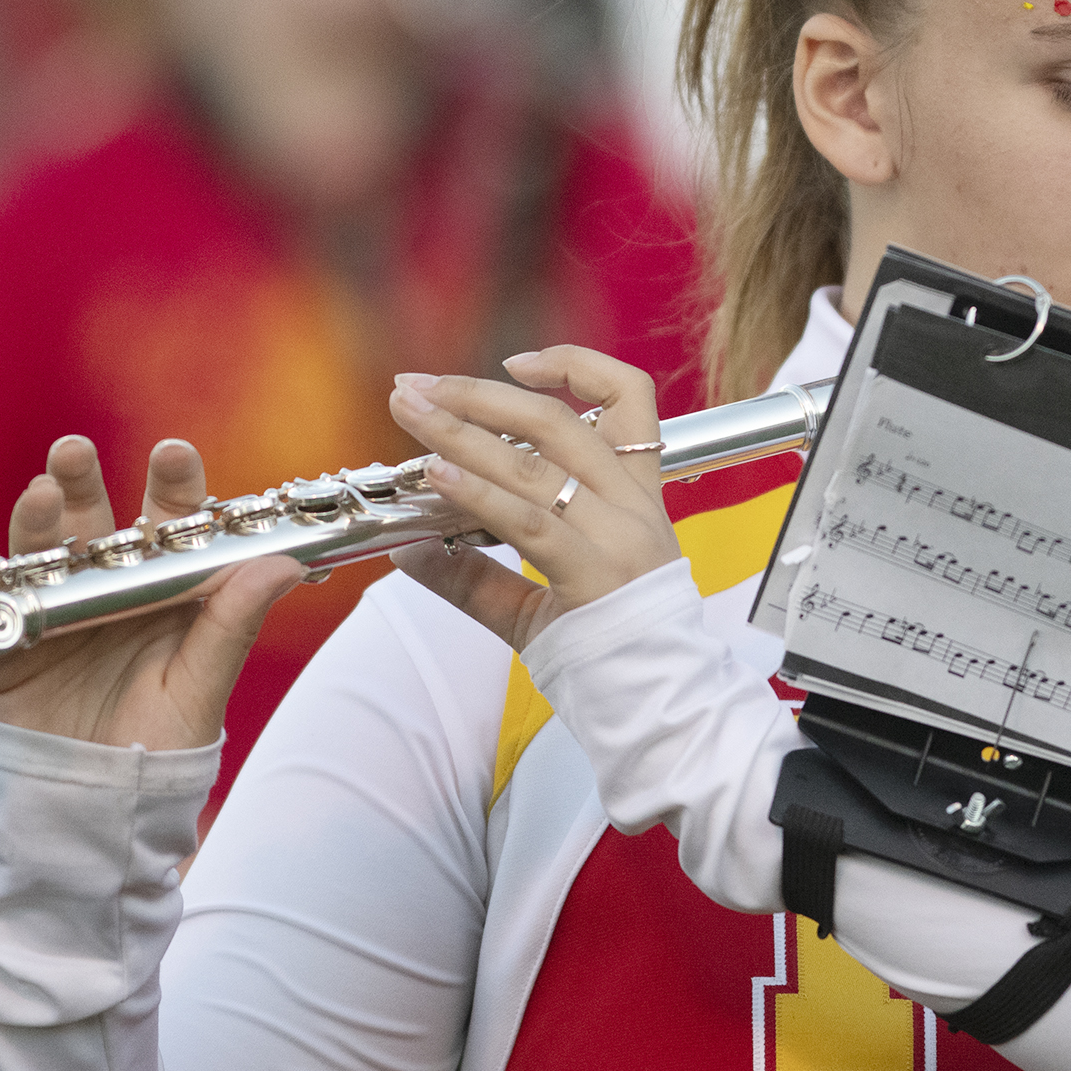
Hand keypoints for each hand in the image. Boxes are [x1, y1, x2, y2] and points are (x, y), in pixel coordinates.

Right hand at [0, 434, 299, 751]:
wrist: (97, 817)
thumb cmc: (158, 750)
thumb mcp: (200, 688)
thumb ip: (232, 625)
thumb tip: (284, 563)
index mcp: (160, 590)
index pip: (168, 524)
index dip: (170, 485)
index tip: (173, 454)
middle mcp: (103, 590)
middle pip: (93, 522)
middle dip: (82, 480)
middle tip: (75, 450)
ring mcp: (48, 613)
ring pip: (39, 553)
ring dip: (36, 520)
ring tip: (41, 495)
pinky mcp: (0, 648)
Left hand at [386, 345, 679, 652]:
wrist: (661, 707)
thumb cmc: (609, 652)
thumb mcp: (538, 604)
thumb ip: (476, 576)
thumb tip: (409, 550)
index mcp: (636, 494)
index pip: (628, 397)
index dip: (573, 365)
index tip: (513, 364)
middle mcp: (630, 504)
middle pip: (557, 419)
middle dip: (476, 395)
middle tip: (415, 386)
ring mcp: (616, 535)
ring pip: (534, 462)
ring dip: (461, 430)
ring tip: (410, 413)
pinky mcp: (595, 572)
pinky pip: (528, 520)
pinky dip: (477, 489)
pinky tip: (437, 473)